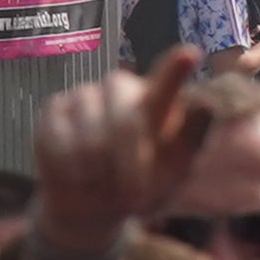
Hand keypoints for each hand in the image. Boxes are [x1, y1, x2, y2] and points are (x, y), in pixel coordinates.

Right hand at [25, 57, 206, 259]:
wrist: (93, 206)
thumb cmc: (142, 188)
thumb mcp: (172, 175)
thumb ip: (188, 142)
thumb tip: (205, 105)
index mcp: (158, 101)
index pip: (168, 81)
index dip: (175, 69)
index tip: (190, 53)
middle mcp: (121, 88)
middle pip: (127, 119)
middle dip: (131, 164)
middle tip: (134, 198)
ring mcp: (85, 95)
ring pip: (91, 134)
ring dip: (101, 172)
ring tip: (106, 188)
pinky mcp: (54, 109)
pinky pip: (59, 140)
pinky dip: (71, 170)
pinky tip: (78, 179)